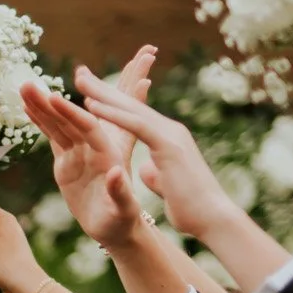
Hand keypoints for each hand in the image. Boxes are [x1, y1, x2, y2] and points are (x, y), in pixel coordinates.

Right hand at [20, 82, 143, 252]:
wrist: (115, 228)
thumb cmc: (122, 222)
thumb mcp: (124, 211)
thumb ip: (120, 192)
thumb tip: (116, 173)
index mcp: (109, 154)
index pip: (89, 128)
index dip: (71, 113)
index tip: (53, 98)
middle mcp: (94, 147)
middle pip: (70, 119)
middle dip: (49, 102)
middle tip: (27, 84)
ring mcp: (81, 152)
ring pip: (59, 124)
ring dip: (42, 106)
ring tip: (22, 88)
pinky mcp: (69, 160)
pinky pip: (54, 136)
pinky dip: (41, 122)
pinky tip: (27, 108)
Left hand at [74, 68, 237, 245]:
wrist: (213, 219)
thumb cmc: (192, 208)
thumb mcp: (166, 186)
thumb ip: (155, 173)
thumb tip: (146, 169)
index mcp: (167, 139)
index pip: (134, 115)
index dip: (112, 102)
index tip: (89, 91)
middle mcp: (169, 131)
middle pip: (131, 104)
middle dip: (104, 88)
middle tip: (79, 72)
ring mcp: (171, 135)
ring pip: (131, 108)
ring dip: (104, 93)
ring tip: (79, 80)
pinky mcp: (169, 146)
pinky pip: (136, 125)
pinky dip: (113, 114)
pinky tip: (91, 106)